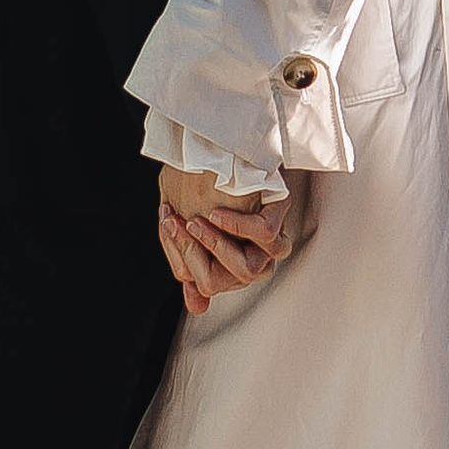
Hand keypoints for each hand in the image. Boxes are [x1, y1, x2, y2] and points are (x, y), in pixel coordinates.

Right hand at [158, 166, 292, 315]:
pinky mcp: (279, 214)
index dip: (183, 259)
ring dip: (216, 245)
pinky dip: (237, 226)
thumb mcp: (185, 222)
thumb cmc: (202, 180)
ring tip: (197, 220)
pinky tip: (217, 212)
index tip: (168, 225)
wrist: (217, 141)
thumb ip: (188, 261)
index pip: (206, 285)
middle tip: (180, 223)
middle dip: (194, 254)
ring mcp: (270, 239)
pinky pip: (263, 236)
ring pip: (248, 270)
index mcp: (231, 262)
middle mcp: (254, 256)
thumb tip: (196, 306)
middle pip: (223, 282)